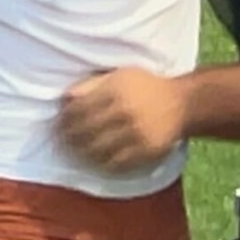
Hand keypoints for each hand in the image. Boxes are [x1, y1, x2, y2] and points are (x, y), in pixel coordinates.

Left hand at [57, 69, 188, 173]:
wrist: (182, 103)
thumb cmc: (146, 86)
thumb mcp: (120, 75)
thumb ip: (92, 84)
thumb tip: (65, 98)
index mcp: (115, 91)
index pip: (79, 109)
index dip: (64, 119)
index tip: (57, 125)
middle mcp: (125, 112)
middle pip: (86, 131)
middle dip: (69, 138)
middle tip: (60, 142)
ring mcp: (136, 134)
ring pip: (98, 150)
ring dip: (82, 154)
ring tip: (74, 153)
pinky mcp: (145, 151)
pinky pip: (117, 163)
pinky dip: (102, 164)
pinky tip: (95, 162)